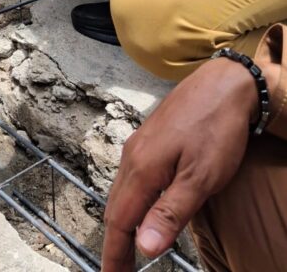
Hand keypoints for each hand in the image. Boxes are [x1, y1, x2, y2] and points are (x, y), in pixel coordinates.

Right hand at [101, 56, 257, 270]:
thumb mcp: (201, 178)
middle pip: (115, 209)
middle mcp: (133, 156)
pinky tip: (142, 210)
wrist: (223, 83)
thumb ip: (170, 213)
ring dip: (122, 224)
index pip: (119, 222)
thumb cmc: (216, 128)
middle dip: (115, 244)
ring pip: (122, 192)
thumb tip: (143, 247)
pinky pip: (131, 178)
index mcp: (142, 169)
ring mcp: (139, 145)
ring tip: (129, 250)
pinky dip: (130, 203)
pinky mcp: (149, 139)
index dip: (115, 255)